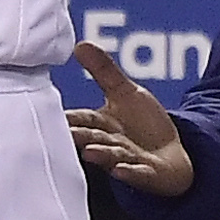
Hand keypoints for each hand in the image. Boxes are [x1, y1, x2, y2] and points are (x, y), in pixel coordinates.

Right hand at [65, 41, 192, 195]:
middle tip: (67, 134)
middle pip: (93, 139)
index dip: (68, 118)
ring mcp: (129, 160)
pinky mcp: (149, 174)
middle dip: (80, 137)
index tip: (48, 114)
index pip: (82, 119)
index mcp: (102, 125)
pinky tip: (121, 170)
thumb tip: (80, 44)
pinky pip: (138, 174)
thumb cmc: (144, 125)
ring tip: (89, 152)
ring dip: (101, 155)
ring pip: (112, 157)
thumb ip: (104, 71)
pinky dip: (130, 173)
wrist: (171, 157)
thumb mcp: (125, 93)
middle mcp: (111, 144)